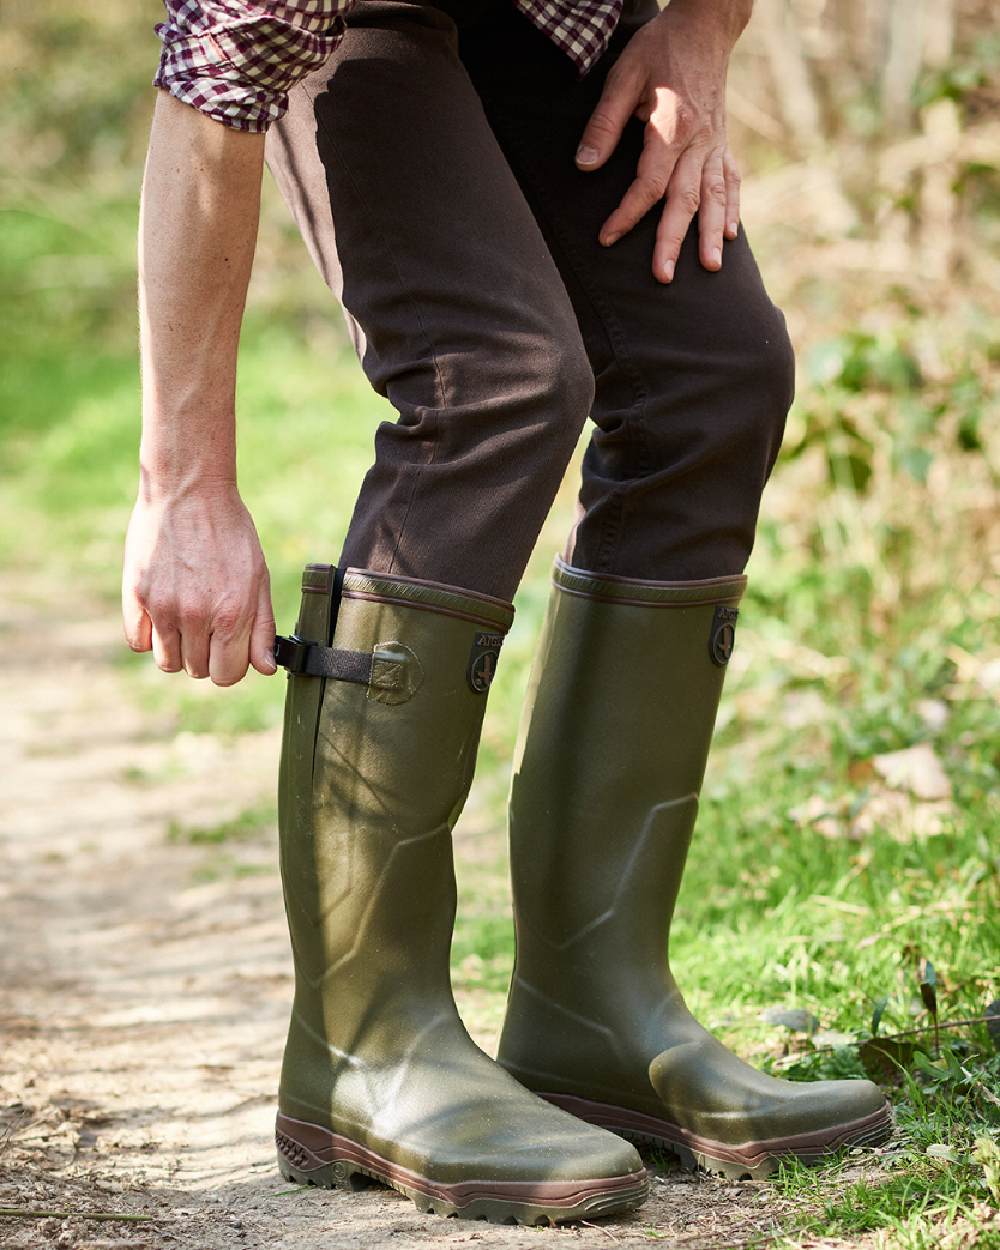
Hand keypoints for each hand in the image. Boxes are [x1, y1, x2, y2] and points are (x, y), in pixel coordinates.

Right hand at [122, 479, 276, 685]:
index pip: (227, 675)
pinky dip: (149, 636)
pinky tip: (162, 613)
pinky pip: (138, 642)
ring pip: (167, 662)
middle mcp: (196, 616)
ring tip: (186, 620)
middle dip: (207, 656)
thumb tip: (264, 668)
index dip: (231, 666)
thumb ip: (261, 626)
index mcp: (232, 614)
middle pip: (197, 670)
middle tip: (210, 626)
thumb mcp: (257, 576)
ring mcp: (163, 607)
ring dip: (179, 649)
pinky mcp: (136, 594)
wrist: (189, 491)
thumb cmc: (230, 532)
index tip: (229, 649)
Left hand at [576, 0, 747, 282]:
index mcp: (674, 125)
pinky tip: (731, 234)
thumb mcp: (623, 76)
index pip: (649, 182)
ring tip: (710, 268)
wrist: (705, 26)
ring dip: (712, 234)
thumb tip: (585, 165)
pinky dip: (732, 208)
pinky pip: (731, 180)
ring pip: (714, 196)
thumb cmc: (660, 48)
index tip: (607, 237)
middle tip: (662, 277)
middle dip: (673, 240)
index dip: (628, 213)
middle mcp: (700, 140)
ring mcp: (716, 143)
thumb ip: (604, 124)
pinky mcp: (722, 142)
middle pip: (685, 199)